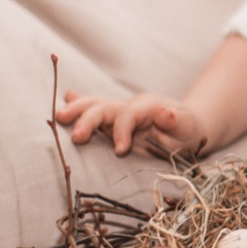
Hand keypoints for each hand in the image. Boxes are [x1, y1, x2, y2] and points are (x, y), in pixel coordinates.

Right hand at [55, 90, 202, 157]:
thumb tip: (164, 112)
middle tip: (77, 137)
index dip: (122, 131)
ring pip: (93, 105)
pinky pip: (93, 110)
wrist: (185, 127)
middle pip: (103, 106)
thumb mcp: (188, 128)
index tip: (121, 151)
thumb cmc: (186, 131)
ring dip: (76, 110)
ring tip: (59, 117)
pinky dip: (79, 104)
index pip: (128, 114)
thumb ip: (175, 121)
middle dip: (88, 119)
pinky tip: (66, 96)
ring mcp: (117, 113)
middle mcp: (128, 106)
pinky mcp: (111, 122)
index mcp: (146, 107)